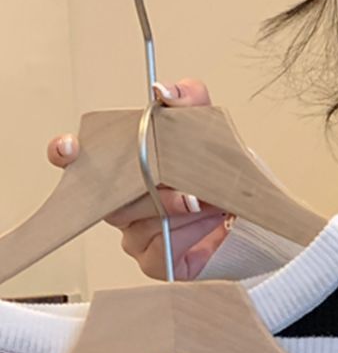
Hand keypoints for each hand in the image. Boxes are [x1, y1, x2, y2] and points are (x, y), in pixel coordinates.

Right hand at [46, 77, 228, 280]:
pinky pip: (156, 250)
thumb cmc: (221, 174)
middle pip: (112, 197)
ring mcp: (136, 234)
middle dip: (148, 187)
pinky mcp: (156, 261)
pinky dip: (184, 234)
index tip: (70, 147)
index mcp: (124, 169)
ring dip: (173, 209)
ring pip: (136, 224)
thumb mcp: (210, 127)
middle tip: (176, 180)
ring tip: (205, 200)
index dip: (66, 154)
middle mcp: (123, 203)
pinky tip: (205, 223)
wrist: (256, 214)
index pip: (76, 161)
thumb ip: (188, 100)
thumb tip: (163, 91)